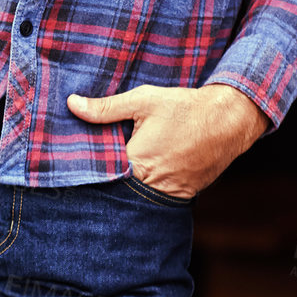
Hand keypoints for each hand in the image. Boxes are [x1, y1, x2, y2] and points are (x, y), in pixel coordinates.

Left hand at [66, 80, 269, 199]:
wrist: (229, 122)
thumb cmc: (184, 109)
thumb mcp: (143, 101)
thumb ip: (106, 107)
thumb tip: (72, 104)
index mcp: (135, 163)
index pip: (98, 172)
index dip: (84, 165)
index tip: (67, 158)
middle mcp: (149, 185)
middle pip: (114, 185)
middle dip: (101, 175)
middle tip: (81, 164)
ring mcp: (167, 194)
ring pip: (133, 192)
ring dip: (123, 181)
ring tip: (110, 166)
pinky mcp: (180, 195)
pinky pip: (153, 193)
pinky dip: (144, 184)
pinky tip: (138, 170)